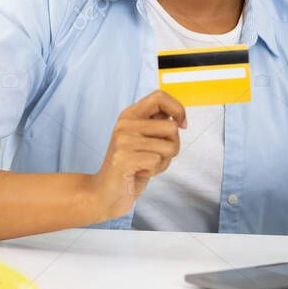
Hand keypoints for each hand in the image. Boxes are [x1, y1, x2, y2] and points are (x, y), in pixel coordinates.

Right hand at [86, 89, 186, 222]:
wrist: (106, 192)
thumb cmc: (131, 166)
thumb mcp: (143, 140)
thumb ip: (156, 126)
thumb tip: (179, 118)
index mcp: (129, 115)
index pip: (160, 97)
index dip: (177, 109)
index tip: (182, 125)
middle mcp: (125, 124)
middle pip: (172, 127)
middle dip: (174, 146)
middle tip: (158, 156)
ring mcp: (123, 141)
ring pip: (169, 147)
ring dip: (165, 161)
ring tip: (148, 165)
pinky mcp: (124, 159)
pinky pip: (158, 161)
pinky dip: (155, 171)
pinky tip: (141, 173)